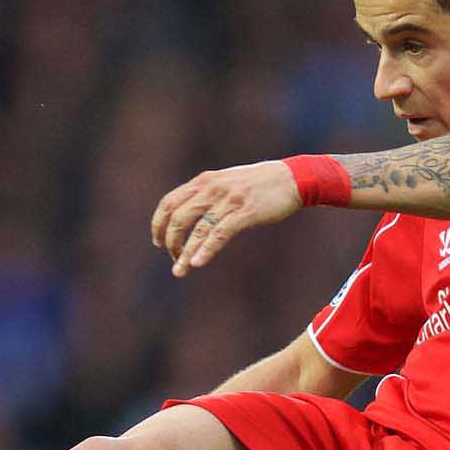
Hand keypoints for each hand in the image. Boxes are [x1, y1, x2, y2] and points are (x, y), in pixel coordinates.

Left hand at [151, 161, 302, 276]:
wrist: (292, 178)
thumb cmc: (259, 184)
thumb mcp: (227, 182)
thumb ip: (207, 195)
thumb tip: (189, 216)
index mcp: (204, 181)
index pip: (170, 201)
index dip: (159, 223)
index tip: (158, 241)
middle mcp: (213, 188)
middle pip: (179, 216)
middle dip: (171, 241)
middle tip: (173, 258)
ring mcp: (229, 200)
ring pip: (198, 228)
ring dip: (186, 252)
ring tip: (179, 270)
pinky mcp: (245, 212)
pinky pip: (220, 233)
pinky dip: (206, 249)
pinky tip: (198, 263)